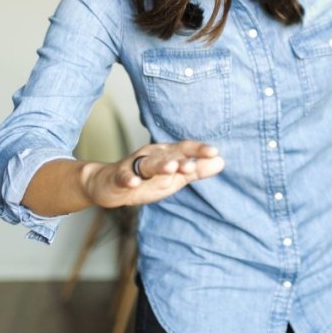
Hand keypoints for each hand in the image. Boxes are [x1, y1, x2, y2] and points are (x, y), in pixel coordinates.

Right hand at [84, 140, 224, 208]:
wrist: (109, 184)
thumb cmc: (148, 179)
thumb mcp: (175, 177)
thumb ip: (197, 170)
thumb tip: (221, 161)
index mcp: (167, 154)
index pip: (185, 148)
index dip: (198, 150)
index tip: (214, 152)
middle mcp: (152, 155)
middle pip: (168, 155)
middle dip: (180, 159)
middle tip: (192, 165)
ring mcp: (135, 165)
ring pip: (148, 164)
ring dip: (159, 166)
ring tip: (171, 168)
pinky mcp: (119, 177)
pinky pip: (124, 177)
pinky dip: (129, 179)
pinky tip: (134, 183)